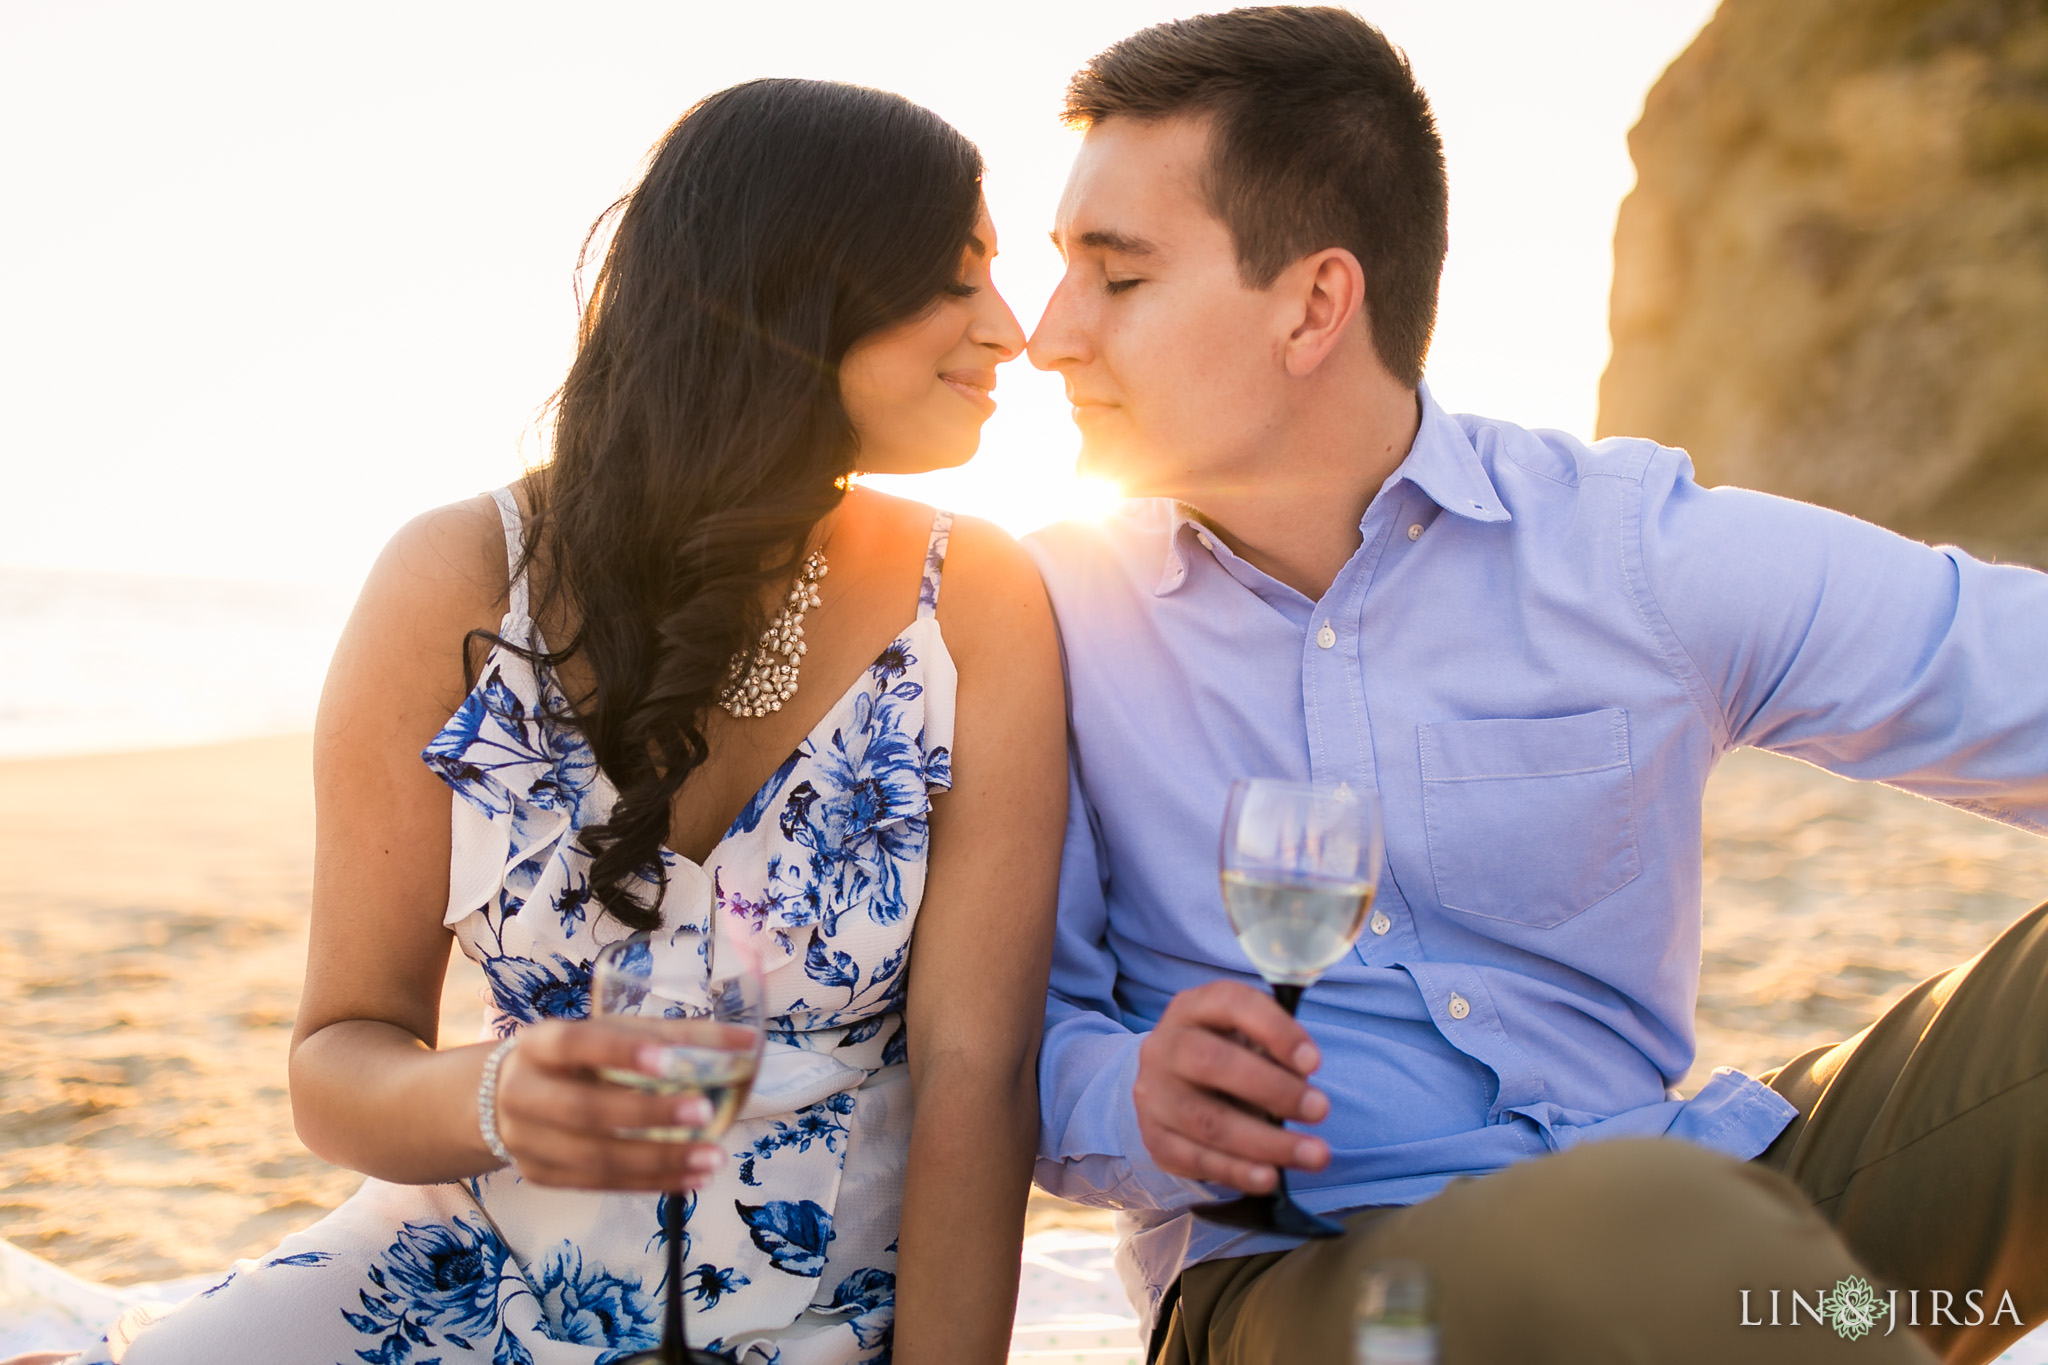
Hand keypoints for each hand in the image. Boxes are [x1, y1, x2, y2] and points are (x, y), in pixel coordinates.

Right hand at [490, 1019, 727, 1190]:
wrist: (504, 1099)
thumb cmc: (578, 1059)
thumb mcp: (611, 1033)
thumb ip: (672, 1035)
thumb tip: (748, 1041)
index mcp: (539, 1045)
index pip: (575, 1044)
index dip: (619, 1052)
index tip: (668, 1061)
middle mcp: (524, 1093)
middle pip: (583, 1110)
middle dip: (646, 1115)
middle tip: (704, 1113)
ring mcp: (528, 1141)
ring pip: (594, 1158)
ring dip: (658, 1161)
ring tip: (712, 1156)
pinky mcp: (541, 1176)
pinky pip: (600, 1184)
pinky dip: (650, 1183)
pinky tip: (691, 1178)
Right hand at [1133, 981, 1331, 1193]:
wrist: (1171, 1087)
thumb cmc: (1226, 1055)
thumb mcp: (1246, 1036)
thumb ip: (1273, 1048)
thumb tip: (1302, 1076)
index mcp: (1192, 1008)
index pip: (1231, 1004)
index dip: (1275, 1030)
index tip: (1314, 1063)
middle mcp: (1164, 1046)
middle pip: (1211, 1062)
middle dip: (1273, 1089)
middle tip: (1320, 1110)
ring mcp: (1154, 1095)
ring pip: (1208, 1121)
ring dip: (1267, 1142)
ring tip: (1314, 1155)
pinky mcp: (1155, 1138)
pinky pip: (1197, 1159)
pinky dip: (1238, 1172)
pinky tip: (1271, 1178)